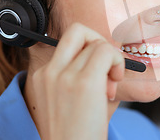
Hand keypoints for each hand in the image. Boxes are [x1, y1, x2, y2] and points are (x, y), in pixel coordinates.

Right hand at [30, 23, 123, 139]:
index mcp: (41, 76)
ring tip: (109, 86)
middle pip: (78, 31)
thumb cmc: (76, 133)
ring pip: (98, 43)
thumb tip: (107, 56)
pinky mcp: (84, 82)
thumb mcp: (70, 101)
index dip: (88, 51)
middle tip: (106, 66)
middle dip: (98, 42)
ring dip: (112, 59)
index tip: (98, 68)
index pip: (67, 42)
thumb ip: (82, 75)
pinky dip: (118, 63)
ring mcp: (64, 76)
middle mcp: (48, 72)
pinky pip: (107, 52)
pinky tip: (114, 82)